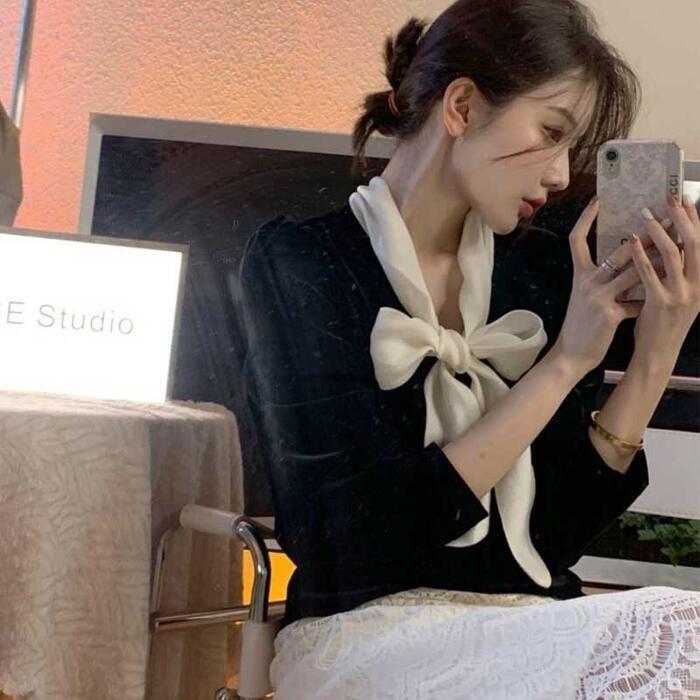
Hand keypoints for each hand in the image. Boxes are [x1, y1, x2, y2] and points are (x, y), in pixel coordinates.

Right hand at [554, 196, 653, 373]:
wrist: (572, 353)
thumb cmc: (581, 324)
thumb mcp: (585, 296)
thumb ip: (603, 278)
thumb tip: (627, 258)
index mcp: (579, 275)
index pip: (576, 240)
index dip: (585, 219)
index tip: (598, 200)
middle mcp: (586, 282)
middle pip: (618, 252)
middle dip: (645, 237)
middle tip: (665, 220)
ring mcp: (598, 298)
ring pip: (635, 273)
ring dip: (659, 263)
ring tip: (678, 252)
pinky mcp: (609, 315)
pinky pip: (638, 302)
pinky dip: (652, 300)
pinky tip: (667, 298)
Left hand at [627, 193, 699, 360]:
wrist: (657, 354)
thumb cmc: (662, 323)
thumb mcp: (679, 295)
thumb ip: (679, 273)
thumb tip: (671, 246)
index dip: (696, 220)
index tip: (687, 200)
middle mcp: (697, 286)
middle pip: (694, 244)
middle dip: (682, 218)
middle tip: (669, 198)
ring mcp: (680, 295)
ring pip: (673, 255)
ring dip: (659, 232)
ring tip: (646, 214)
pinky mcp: (660, 303)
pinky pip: (650, 274)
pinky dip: (641, 255)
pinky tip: (631, 241)